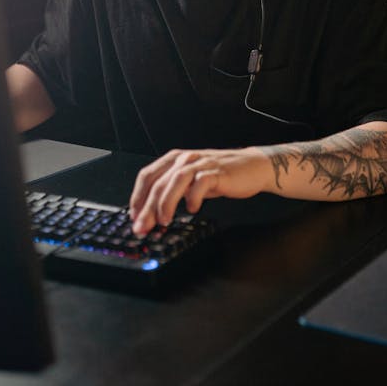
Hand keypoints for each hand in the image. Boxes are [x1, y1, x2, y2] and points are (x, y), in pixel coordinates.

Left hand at [128, 146, 268, 233]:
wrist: (252, 167)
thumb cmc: (221, 175)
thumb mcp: (192, 181)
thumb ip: (173, 192)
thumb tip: (152, 214)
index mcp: (175, 159)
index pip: (147, 176)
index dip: (137, 197)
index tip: (134, 217)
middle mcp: (185, 158)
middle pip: (159, 182)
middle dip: (147, 207)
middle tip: (143, 226)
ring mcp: (201, 163)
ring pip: (175, 181)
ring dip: (166, 203)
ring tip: (164, 221)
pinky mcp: (216, 171)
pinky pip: (200, 184)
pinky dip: (193, 198)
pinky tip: (192, 209)